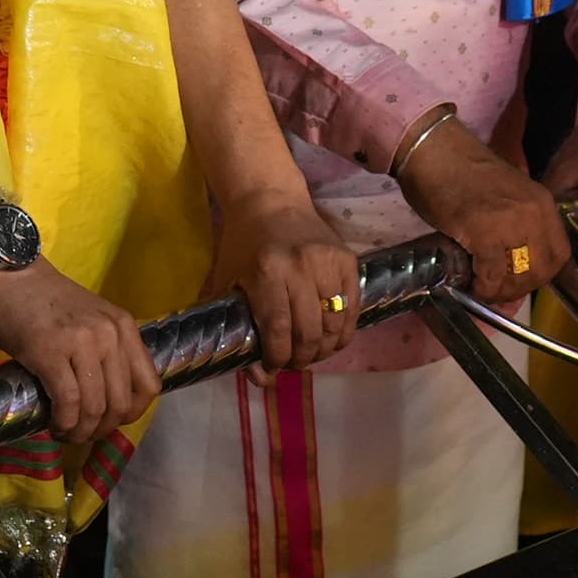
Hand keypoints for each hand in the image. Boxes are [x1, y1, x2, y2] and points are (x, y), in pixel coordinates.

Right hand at [0, 257, 162, 448]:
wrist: (6, 275)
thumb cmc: (43, 301)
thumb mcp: (91, 320)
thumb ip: (107, 350)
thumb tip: (108, 401)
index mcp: (124, 326)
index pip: (149, 385)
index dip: (132, 413)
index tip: (110, 421)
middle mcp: (109, 334)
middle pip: (120, 403)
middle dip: (102, 428)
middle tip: (82, 433)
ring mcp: (81, 342)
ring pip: (95, 407)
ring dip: (80, 430)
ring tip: (65, 432)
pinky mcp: (49, 352)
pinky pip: (68, 402)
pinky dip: (63, 422)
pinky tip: (53, 424)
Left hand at [209, 190, 359, 370]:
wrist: (270, 199)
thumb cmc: (242, 243)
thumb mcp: (225, 281)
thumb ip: (233, 328)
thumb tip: (257, 377)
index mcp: (267, 272)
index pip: (280, 331)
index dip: (278, 359)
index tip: (272, 367)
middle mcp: (302, 267)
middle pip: (310, 333)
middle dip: (301, 358)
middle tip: (292, 363)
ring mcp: (329, 262)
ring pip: (335, 325)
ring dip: (324, 349)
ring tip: (311, 353)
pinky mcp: (349, 260)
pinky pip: (353, 308)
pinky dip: (344, 331)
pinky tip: (330, 338)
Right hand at [398, 116, 568, 306]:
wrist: (434, 150)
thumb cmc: (461, 172)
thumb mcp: (503, 198)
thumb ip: (514, 231)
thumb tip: (512, 278)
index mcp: (543, 203)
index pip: (560, 255)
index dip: (541, 276)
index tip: (518, 282)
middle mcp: (534, 212)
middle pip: (542, 271)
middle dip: (520, 289)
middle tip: (497, 291)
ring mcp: (511, 222)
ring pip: (519, 277)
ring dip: (501, 292)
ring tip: (483, 289)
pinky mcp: (484, 231)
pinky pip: (491, 274)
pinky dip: (482, 287)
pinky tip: (471, 284)